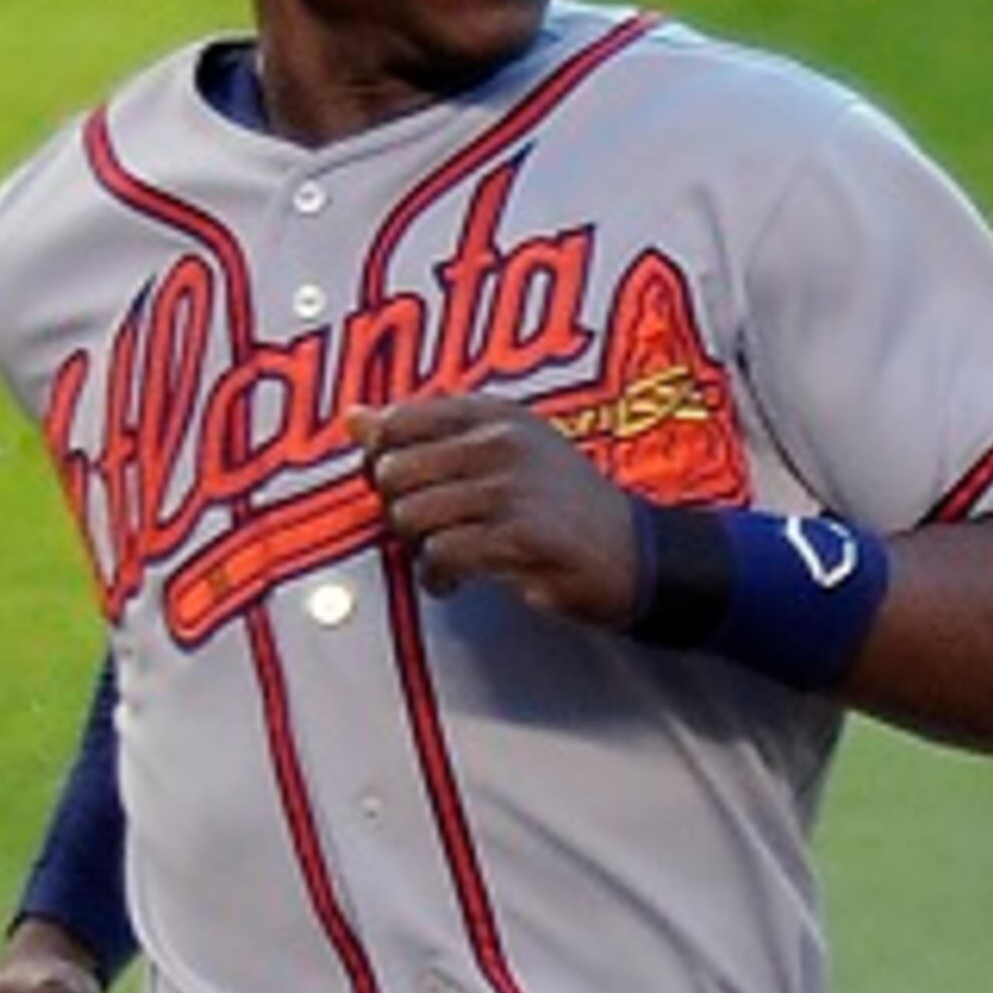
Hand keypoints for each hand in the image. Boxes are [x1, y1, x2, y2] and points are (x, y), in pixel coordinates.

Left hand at [360, 391, 647, 625]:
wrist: (637, 552)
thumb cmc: (568, 506)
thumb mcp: (505, 450)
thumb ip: (429, 434)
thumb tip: (356, 420)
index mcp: (493, 414)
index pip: (398, 419)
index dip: (381, 460)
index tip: (395, 484)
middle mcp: (499, 442)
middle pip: (394, 471)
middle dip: (397, 510)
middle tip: (424, 528)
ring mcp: (509, 488)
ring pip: (410, 516)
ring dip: (416, 548)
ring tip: (444, 555)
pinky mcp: (517, 537)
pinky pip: (439, 555)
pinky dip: (437, 577)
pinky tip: (456, 578)